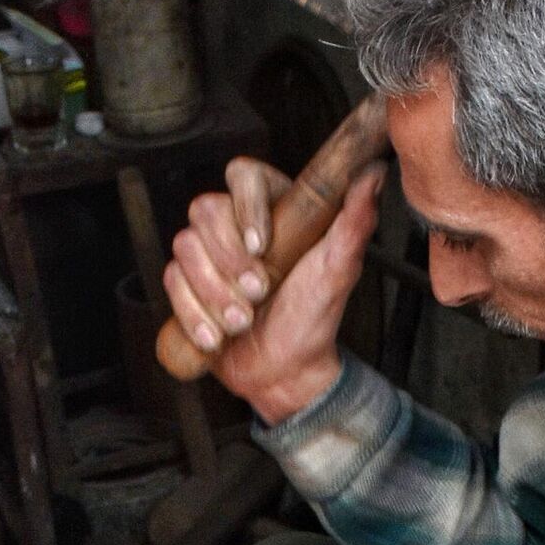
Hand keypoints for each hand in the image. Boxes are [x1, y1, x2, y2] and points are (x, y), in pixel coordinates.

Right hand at [164, 157, 385, 424]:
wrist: (286, 371)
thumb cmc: (314, 318)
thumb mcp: (338, 271)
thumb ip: (354, 223)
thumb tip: (373, 174)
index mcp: (272, 207)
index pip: (242, 175)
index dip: (243, 207)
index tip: (261, 247)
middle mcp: (234, 223)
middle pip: (204, 211)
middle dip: (229, 261)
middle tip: (258, 293)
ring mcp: (206, 254)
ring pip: (184, 248)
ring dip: (213, 292)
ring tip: (242, 321)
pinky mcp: (186, 284)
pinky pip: (171, 284)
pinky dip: (194, 315)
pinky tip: (217, 337)